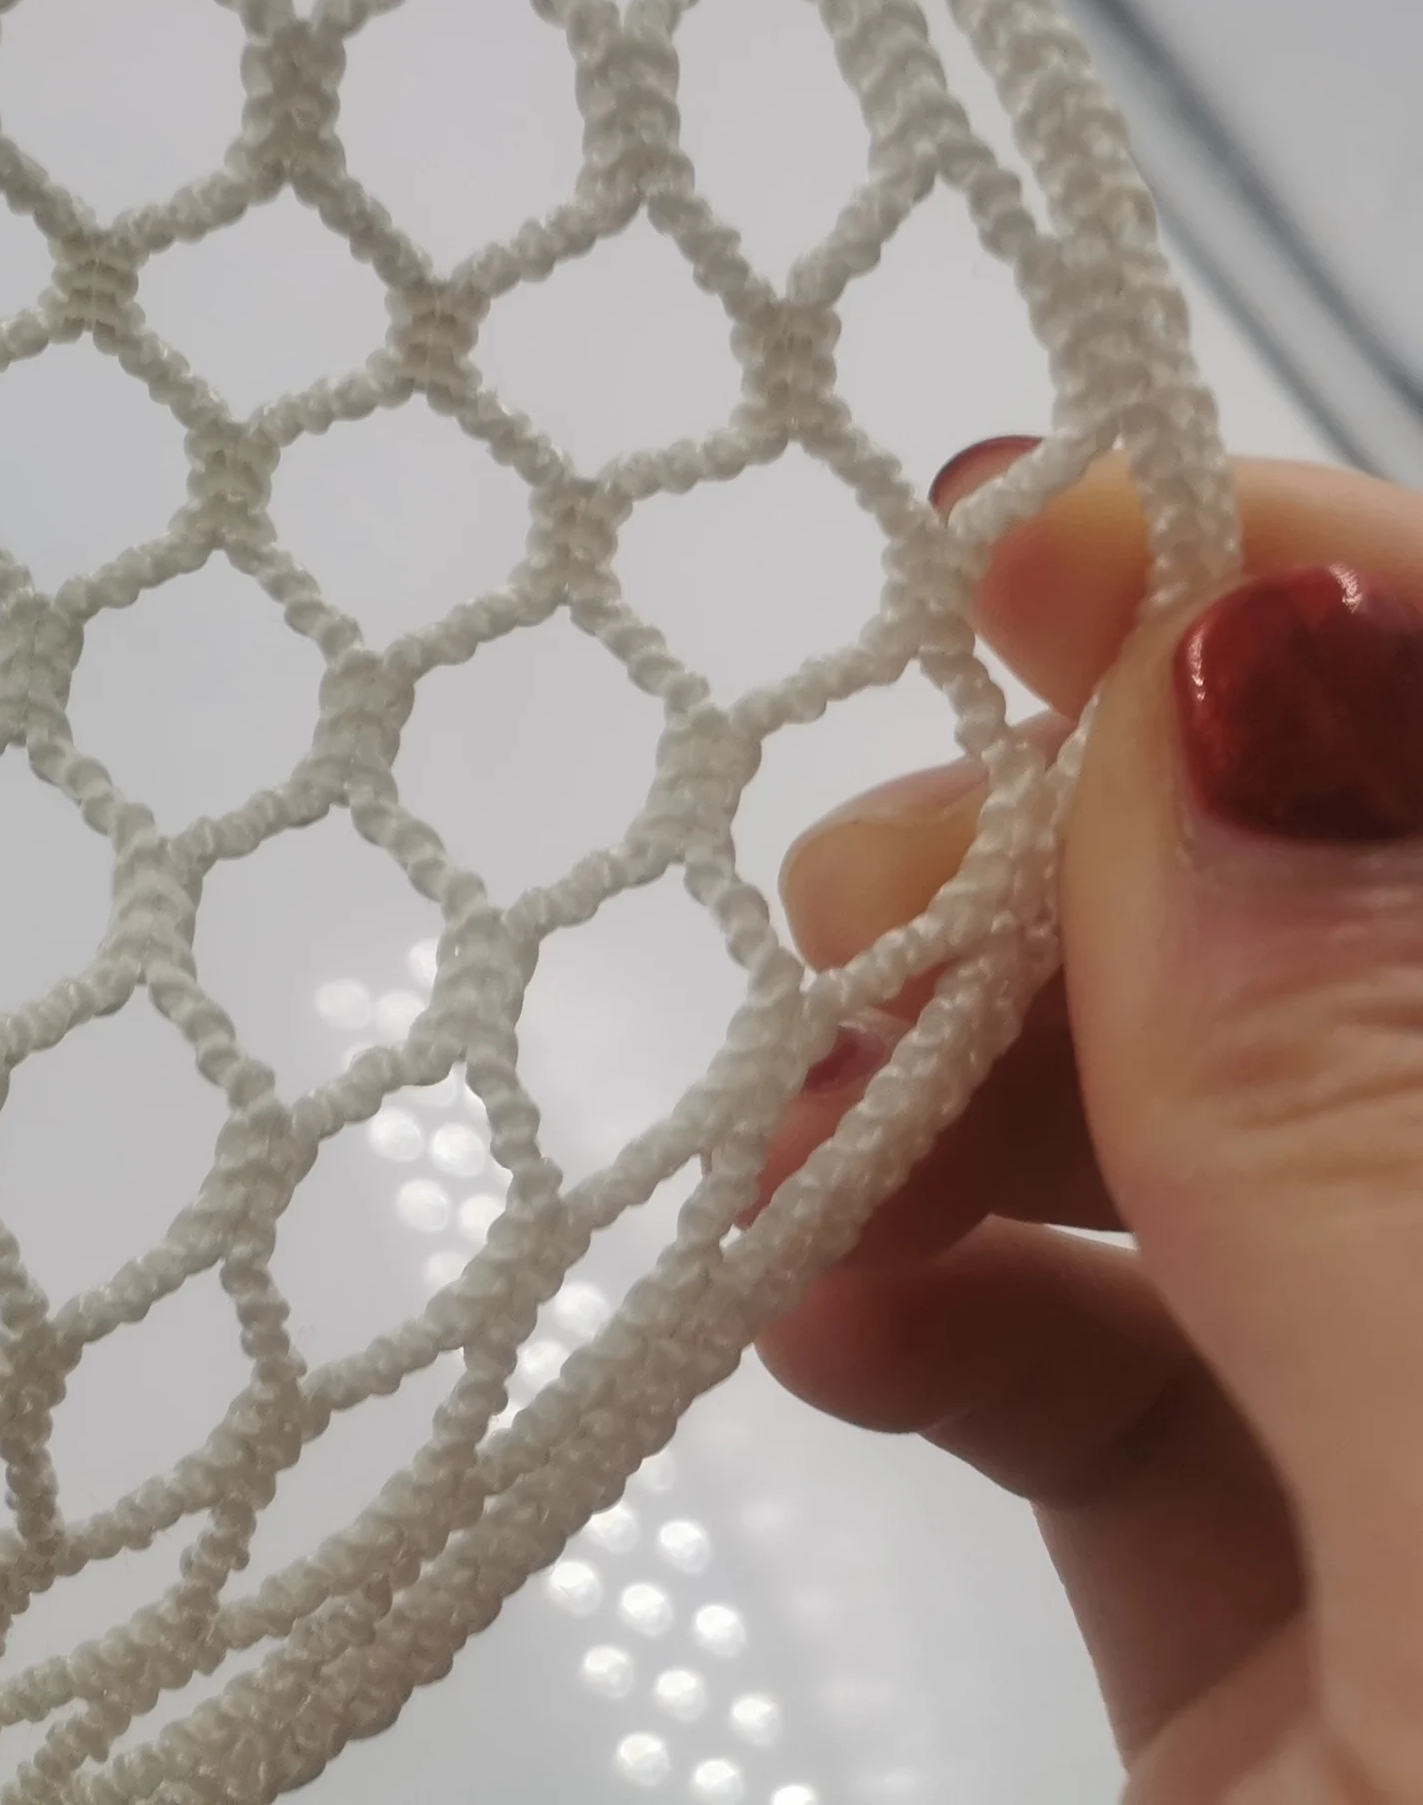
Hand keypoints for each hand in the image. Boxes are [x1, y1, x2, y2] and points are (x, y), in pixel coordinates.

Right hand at [761, 442, 1422, 1802]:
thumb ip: (1380, 1138)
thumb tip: (1248, 670)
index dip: (1335, 608)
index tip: (1049, 543)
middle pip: (1343, 932)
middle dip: (1085, 854)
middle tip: (871, 904)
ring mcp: (1416, 1443)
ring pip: (1197, 1120)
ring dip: (951, 1068)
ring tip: (803, 1131)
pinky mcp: (1277, 1621)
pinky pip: (1088, 1355)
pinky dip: (915, 1289)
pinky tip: (823, 1310)